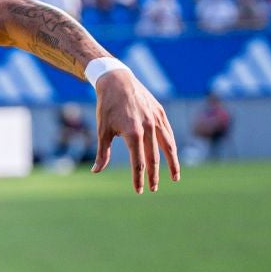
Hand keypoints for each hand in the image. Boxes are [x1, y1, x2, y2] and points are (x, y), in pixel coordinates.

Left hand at [93, 70, 180, 192]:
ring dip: (172, 163)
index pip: (138, 162)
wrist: (117, 81)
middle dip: (153, 176)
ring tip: (174, 177)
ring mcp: (157, 120)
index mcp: (133, 134)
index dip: (139, 178)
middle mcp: (148, 127)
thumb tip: (96, 171)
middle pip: (154, 158)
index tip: (139, 190)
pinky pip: (169, 133)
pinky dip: (171, 146)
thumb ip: (102, 153)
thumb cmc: (107, 107)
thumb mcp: (102, 131)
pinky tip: (172, 155)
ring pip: (168, 146)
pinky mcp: (160, 113)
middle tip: (152, 189)